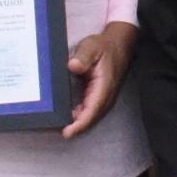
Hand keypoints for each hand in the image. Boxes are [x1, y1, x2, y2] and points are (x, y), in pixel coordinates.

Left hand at [60, 19, 138, 138]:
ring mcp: (104, 97)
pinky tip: (68, 117)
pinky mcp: (99, 96)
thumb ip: (83, 56)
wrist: (119, 44)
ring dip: (77, 124)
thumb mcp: (91, 46)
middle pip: (91, 118)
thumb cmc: (104, 46)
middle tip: (57, 132)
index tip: (67, 132)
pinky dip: (80, 117)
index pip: (92, 110)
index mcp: (104, 86)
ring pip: (91, 116)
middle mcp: (106, 95)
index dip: (80, 123)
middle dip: (76, 128)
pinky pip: (90, 111)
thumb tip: (73, 66)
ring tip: (59, 126)